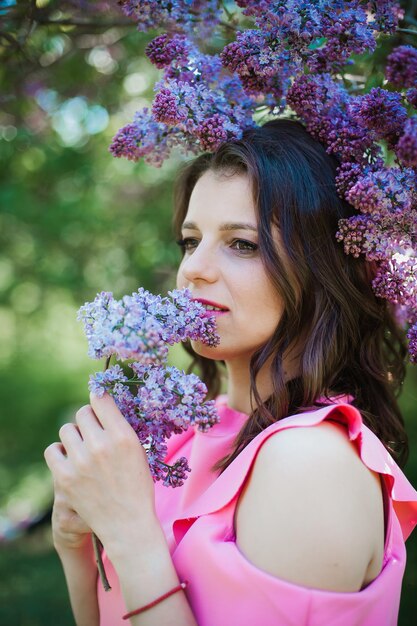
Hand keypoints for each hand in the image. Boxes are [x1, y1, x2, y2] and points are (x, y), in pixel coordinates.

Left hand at [44, 393, 156, 555]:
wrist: (127, 524)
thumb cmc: (136, 485)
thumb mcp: (137, 450)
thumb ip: (119, 427)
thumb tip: (101, 402)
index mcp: (123, 436)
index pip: (100, 399)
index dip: (99, 398)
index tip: (99, 403)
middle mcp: (100, 445)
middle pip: (82, 413)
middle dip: (88, 420)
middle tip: (94, 433)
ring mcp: (80, 462)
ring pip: (66, 429)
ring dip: (74, 436)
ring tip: (83, 449)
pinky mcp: (64, 477)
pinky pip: (52, 450)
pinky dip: (60, 452)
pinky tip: (70, 459)